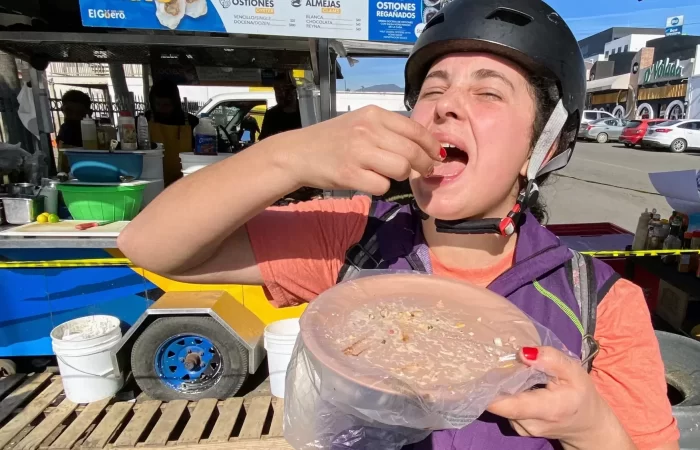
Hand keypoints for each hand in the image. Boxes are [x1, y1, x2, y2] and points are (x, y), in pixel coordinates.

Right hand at [278, 106, 442, 194]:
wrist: (299, 153)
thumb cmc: (333, 139)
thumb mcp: (361, 123)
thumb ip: (389, 131)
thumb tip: (423, 149)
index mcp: (373, 115)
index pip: (415, 130)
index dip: (431, 145)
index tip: (437, 155)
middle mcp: (367, 130)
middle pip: (413, 152)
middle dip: (424, 165)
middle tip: (425, 171)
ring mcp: (358, 152)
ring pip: (401, 169)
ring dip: (401, 176)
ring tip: (391, 174)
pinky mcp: (350, 174)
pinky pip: (382, 186)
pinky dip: (381, 187)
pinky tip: (370, 180)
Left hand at [487, 346, 634, 449]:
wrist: (586, 425)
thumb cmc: (580, 395)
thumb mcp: (573, 371)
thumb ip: (551, 360)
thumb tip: (522, 352)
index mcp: (548, 409)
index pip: (511, 405)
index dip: (490, 390)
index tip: (478, 372)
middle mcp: (530, 424)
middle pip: (501, 402)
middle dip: (495, 381)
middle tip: (491, 360)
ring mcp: (521, 429)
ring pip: (500, 404)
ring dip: (500, 387)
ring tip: (507, 370)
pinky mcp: (516, 427)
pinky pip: (504, 408)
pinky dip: (505, 394)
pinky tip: (513, 383)